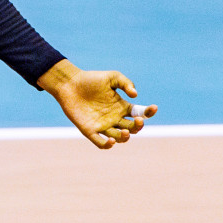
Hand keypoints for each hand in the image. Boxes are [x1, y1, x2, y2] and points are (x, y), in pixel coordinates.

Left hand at [37, 60, 155, 147]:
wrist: (69, 83)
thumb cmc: (91, 79)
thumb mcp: (111, 77)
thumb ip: (125, 83)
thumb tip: (135, 95)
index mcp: (122, 106)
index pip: (140, 113)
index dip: (148, 113)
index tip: (153, 108)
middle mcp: (115, 118)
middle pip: (132, 128)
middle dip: (138, 126)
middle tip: (137, 120)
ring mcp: (103, 125)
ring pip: (120, 137)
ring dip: (125, 137)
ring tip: (124, 131)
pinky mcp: (90, 130)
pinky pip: (100, 142)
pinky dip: (107, 145)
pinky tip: (111, 141)